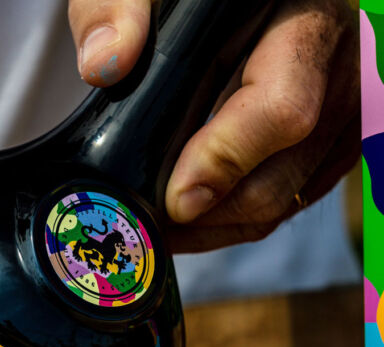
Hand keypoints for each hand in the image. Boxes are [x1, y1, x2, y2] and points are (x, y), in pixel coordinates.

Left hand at [68, 0, 358, 251]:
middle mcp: (338, 68)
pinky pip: (283, 204)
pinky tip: (177, 215)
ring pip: (282, 202)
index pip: (280, 108)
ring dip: (211, 227)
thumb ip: (116, 9)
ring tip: (148, 224)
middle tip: (138, 223)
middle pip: (281, 175)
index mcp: (303, 16)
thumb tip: (104, 65)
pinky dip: (226, 222)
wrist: (209, 5)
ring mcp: (339, 113)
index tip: (173, 196)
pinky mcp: (326, 146)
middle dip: (205, 214)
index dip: (225, 160)